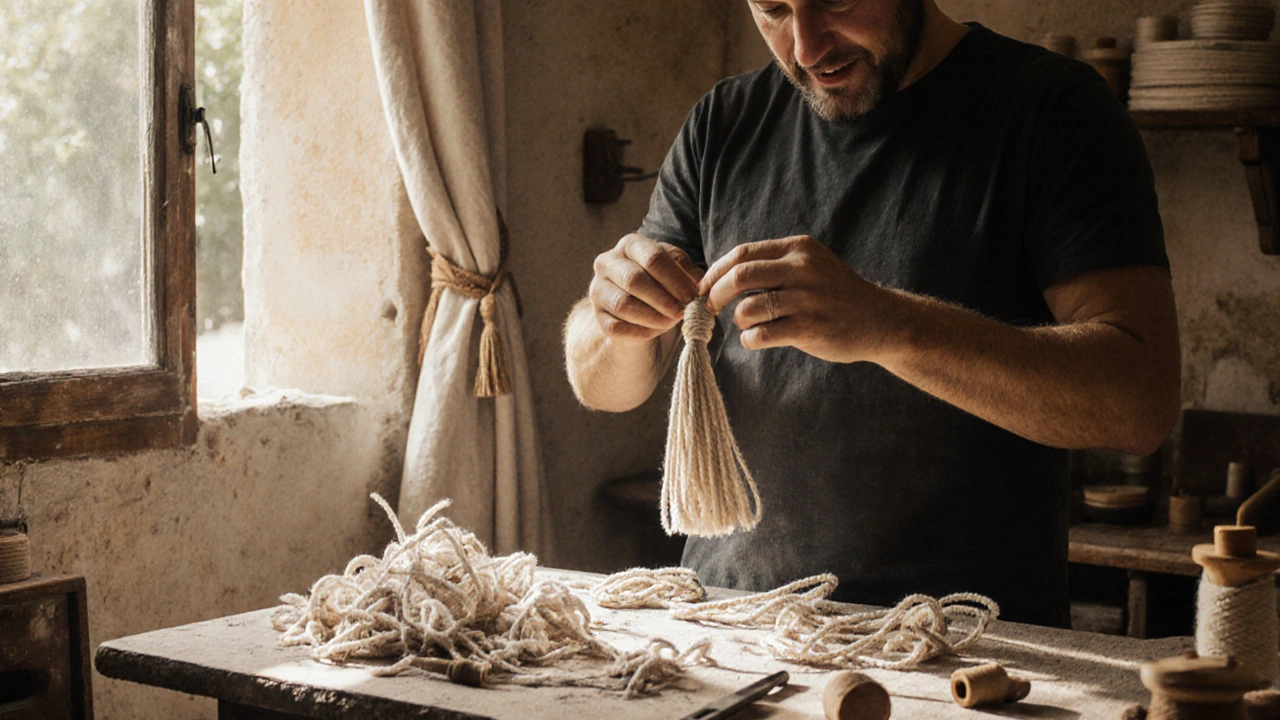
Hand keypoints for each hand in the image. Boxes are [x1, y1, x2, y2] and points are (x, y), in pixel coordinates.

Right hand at [589, 234, 702, 343]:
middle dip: (663, 299)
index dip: (675, 279)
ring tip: (671, 322)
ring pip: (623, 303)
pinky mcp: (598, 316)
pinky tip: (655, 332)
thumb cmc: (662, 283)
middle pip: (635, 279)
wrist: (640, 308)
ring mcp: (598, 289)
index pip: (652, 258)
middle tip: (682, 312)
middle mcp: (607, 262)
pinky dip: (639, 331)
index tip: (693, 296)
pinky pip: (616, 327)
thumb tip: (701, 287)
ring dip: (652, 316)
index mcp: (630, 245)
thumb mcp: (678, 272)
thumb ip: (689, 275)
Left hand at [700, 235, 899, 363]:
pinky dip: (750, 339)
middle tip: (711, 307)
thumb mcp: (811, 265)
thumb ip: (775, 265)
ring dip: (738, 320)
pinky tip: (756, 340)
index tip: (705, 287)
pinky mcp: (810, 328)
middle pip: (739, 276)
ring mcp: (807, 299)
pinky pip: (762, 334)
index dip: (716, 271)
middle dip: (716, 294)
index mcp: (798, 249)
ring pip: (748, 308)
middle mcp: (802, 269)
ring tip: (748, 325)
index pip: (743, 253)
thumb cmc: (836, 295)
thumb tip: (723, 275)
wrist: (880, 320)